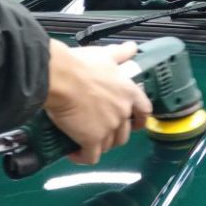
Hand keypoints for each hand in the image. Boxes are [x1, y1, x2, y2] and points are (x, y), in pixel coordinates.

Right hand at [45, 40, 151, 164]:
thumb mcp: (104, 56)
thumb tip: (132, 48)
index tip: (134, 123)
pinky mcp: (92, 140)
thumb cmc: (80, 65)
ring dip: (99, 145)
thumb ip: (120, 54)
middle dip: (114, 135)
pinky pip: (91, 157)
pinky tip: (74, 153)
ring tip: (84, 140)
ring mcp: (108, 128)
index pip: (145, 112)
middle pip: (125, 133)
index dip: (140, 120)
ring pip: (108, 145)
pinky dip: (83, 157)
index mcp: (128, 92)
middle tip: (101, 132)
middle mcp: (122, 112)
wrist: (61, 77)